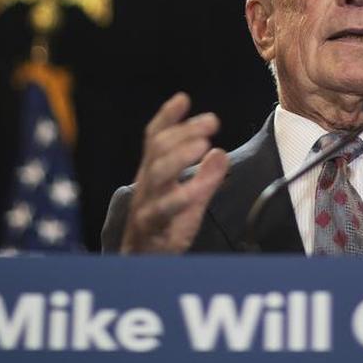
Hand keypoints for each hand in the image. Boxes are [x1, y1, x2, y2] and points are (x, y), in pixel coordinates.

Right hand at [120, 92, 229, 253]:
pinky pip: (162, 211)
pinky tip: (197, 190)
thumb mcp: (190, 198)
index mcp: (154, 172)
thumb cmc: (166, 226)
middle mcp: (147, 184)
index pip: (155, 138)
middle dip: (184, 131)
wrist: (142, 263)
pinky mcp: (150, 227)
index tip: (183, 98)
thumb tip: (220, 152)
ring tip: (204, 145)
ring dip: (180, 156)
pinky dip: (180, 197)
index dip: (167, 117)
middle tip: (211, 121)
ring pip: (157, 174)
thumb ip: (205, 176)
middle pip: (158, 149)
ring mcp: (147, 204)